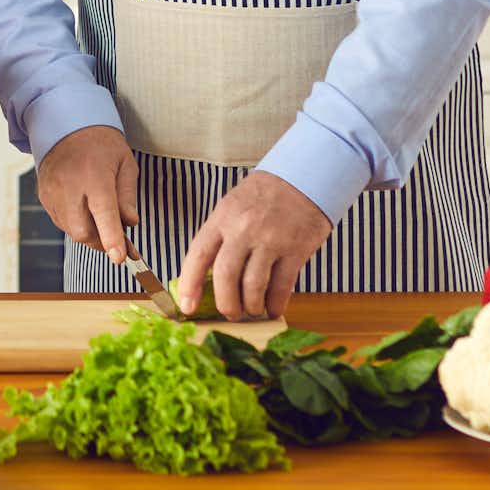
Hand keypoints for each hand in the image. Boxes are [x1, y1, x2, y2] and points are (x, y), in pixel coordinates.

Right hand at [35, 125, 139, 262]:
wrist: (66, 126)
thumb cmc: (100, 144)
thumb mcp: (125, 163)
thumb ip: (128, 196)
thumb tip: (130, 223)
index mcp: (94, 175)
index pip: (104, 214)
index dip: (112, 238)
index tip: (120, 257)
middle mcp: (69, 186)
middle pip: (84, 231)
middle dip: (103, 242)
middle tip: (119, 241)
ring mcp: (53, 193)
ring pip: (72, 231)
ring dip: (90, 233)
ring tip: (102, 218)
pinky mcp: (44, 197)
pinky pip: (62, 222)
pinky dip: (77, 224)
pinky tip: (85, 209)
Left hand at [176, 171, 331, 321]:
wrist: (304, 176)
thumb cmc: (264, 194)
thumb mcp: (232, 206)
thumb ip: (220, 236)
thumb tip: (205, 276)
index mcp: (223, 217)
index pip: (198, 254)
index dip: (189, 284)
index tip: (186, 306)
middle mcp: (244, 229)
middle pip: (225, 276)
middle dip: (225, 303)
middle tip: (229, 313)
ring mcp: (271, 240)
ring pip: (253, 285)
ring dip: (251, 306)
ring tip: (252, 310)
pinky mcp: (296, 249)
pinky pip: (282, 286)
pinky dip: (275, 303)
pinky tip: (273, 308)